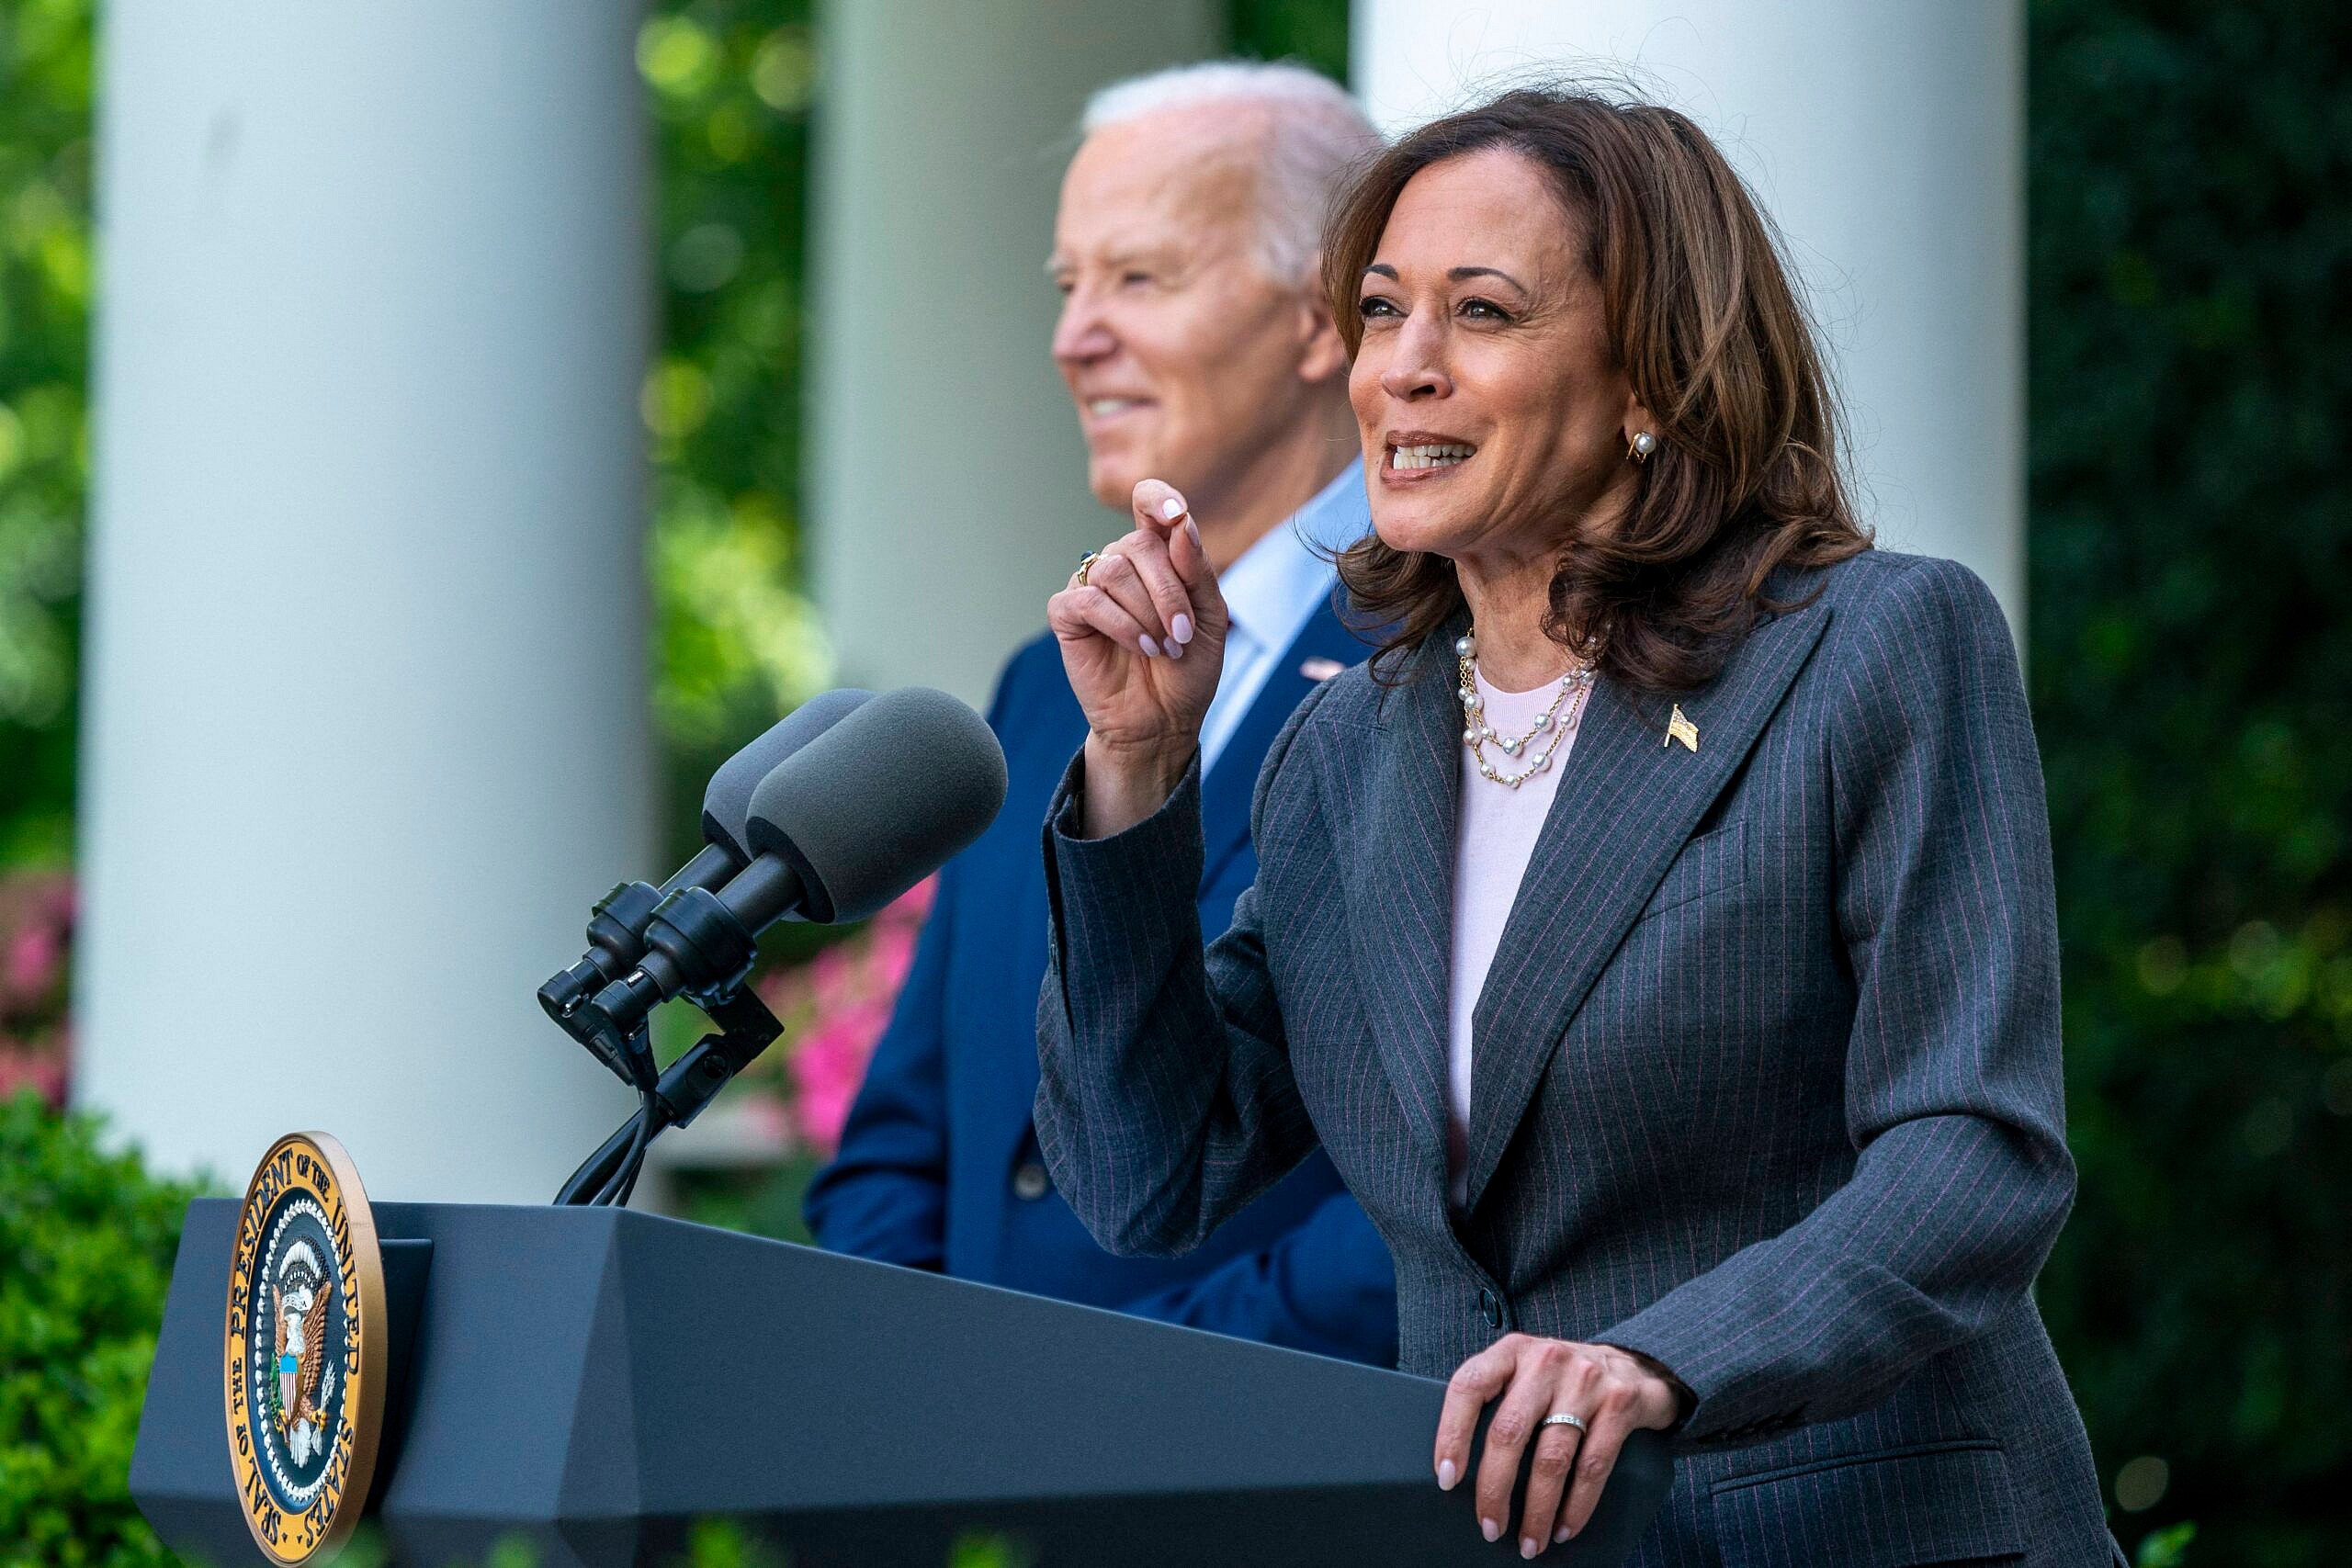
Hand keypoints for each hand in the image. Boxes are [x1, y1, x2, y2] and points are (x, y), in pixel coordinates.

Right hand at [1046, 479, 1227, 835]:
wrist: (1164, 721)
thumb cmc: (1189, 668)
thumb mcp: (1210, 618)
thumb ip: (1197, 570)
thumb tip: (1179, 524)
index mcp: (1159, 554)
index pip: (1149, 502)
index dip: (1158, 499)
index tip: (1176, 515)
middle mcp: (1122, 562)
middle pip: (1138, 544)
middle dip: (1168, 591)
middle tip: (1183, 633)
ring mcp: (1091, 586)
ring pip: (1114, 572)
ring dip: (1147, 613)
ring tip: (1164, 647)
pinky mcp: (1067, 614)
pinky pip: (1089, 600)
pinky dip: (1121, 624)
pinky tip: (1140, 647)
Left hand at [1435, 1335, 1681, 1556]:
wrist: (1635, 1367)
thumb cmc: (1563, 1382)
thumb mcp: (1526, 1373)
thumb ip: (1496, 1400)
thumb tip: (1457, 1466)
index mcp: (1512, 1351)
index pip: (1469, 1386)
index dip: (1452, 1433)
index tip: (1446, 1478)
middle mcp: (1546, 1360)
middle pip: (1509, 1431)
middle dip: (1495, 1488)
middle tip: (1490, 1527)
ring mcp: (1585, 1380)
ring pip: (1551, 1457)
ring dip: (1537, 1510)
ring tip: (1529, 1541)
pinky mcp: (1619, 1404)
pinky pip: (1593, 1466)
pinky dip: (1576, 1506)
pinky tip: (1563, 1528)